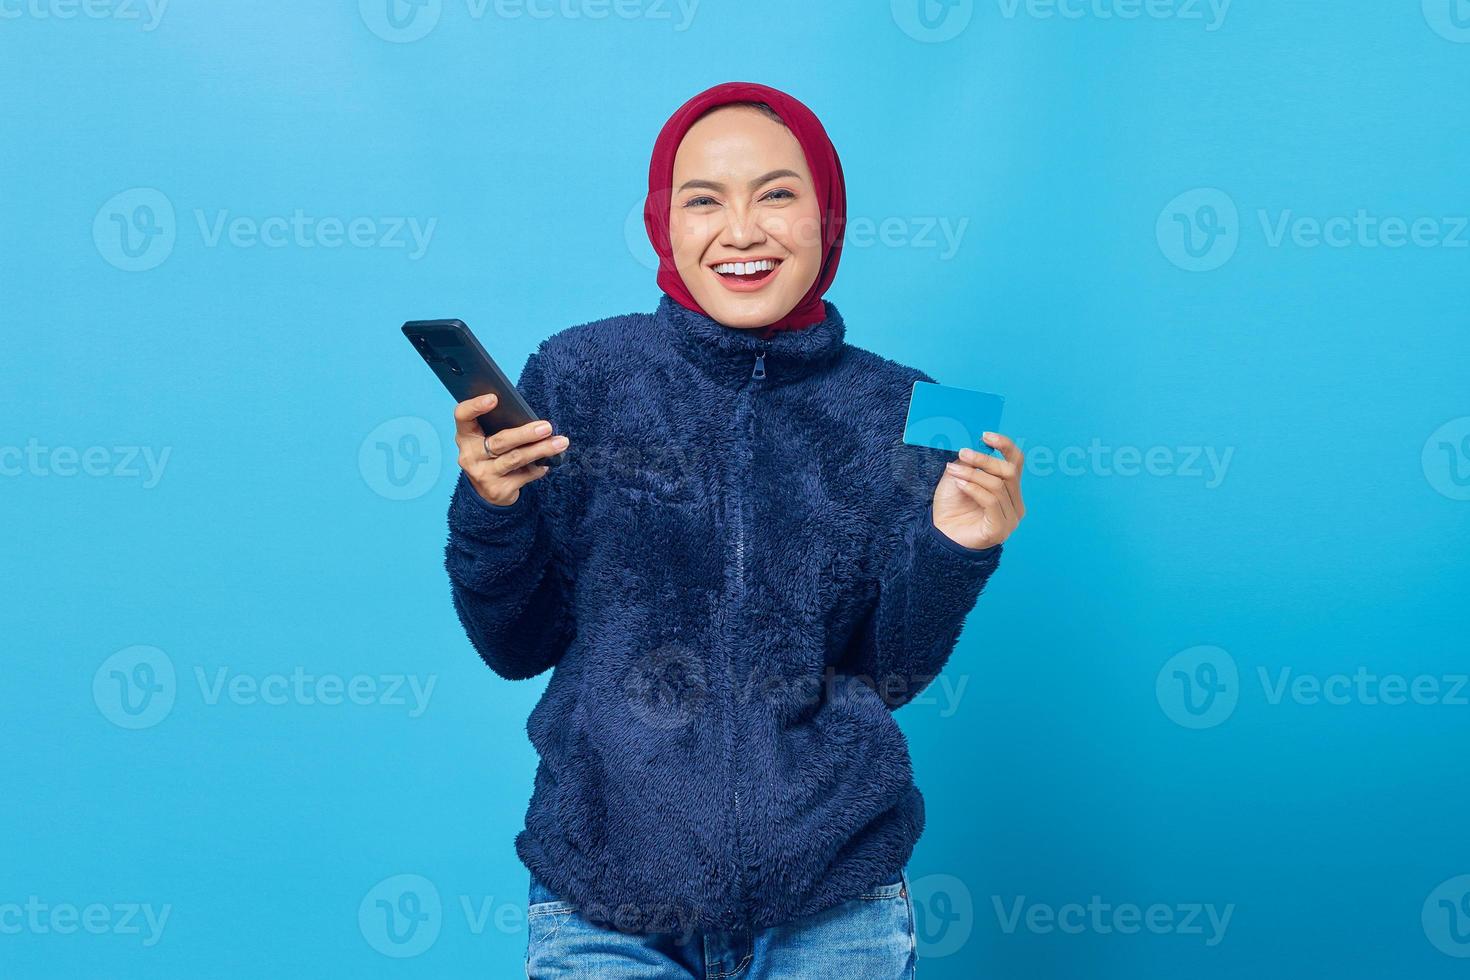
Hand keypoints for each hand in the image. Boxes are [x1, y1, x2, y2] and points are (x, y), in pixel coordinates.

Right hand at [454, 392, 569, 505]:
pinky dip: (538, 468)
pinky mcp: (498, 490)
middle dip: (526, 433)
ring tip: (560, 442)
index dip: (475, 406)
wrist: (487, 491)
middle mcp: (470, 456)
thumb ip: (499, 426)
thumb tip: (529, 416)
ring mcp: (483, 475)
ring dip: (541, 450)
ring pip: (516, 459)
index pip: (463, 416)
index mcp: (465, 436)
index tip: (494, 398)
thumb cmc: (491, 455)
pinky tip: (548, 462)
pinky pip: (524, 476)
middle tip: (547, 427)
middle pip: (499, 441)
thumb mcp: (487, 438)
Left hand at [931, 431, 1025, 549]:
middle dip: (984, 460)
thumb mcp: (959, 477)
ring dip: (973, 475)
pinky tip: (960, 485)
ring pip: (997, 486)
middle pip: (1008, 472)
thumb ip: (970, 463)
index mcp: (1010, 490)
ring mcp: (1010, 518)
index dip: (1005, 446)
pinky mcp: (1000, 529)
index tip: (986, 435)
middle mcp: (1015, 504)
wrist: (940, 536)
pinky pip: (991, 501)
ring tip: (953, 471)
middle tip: (963, 452)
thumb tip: (975, 444)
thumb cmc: (952, 507)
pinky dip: (974, 489)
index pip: (1016, 463)